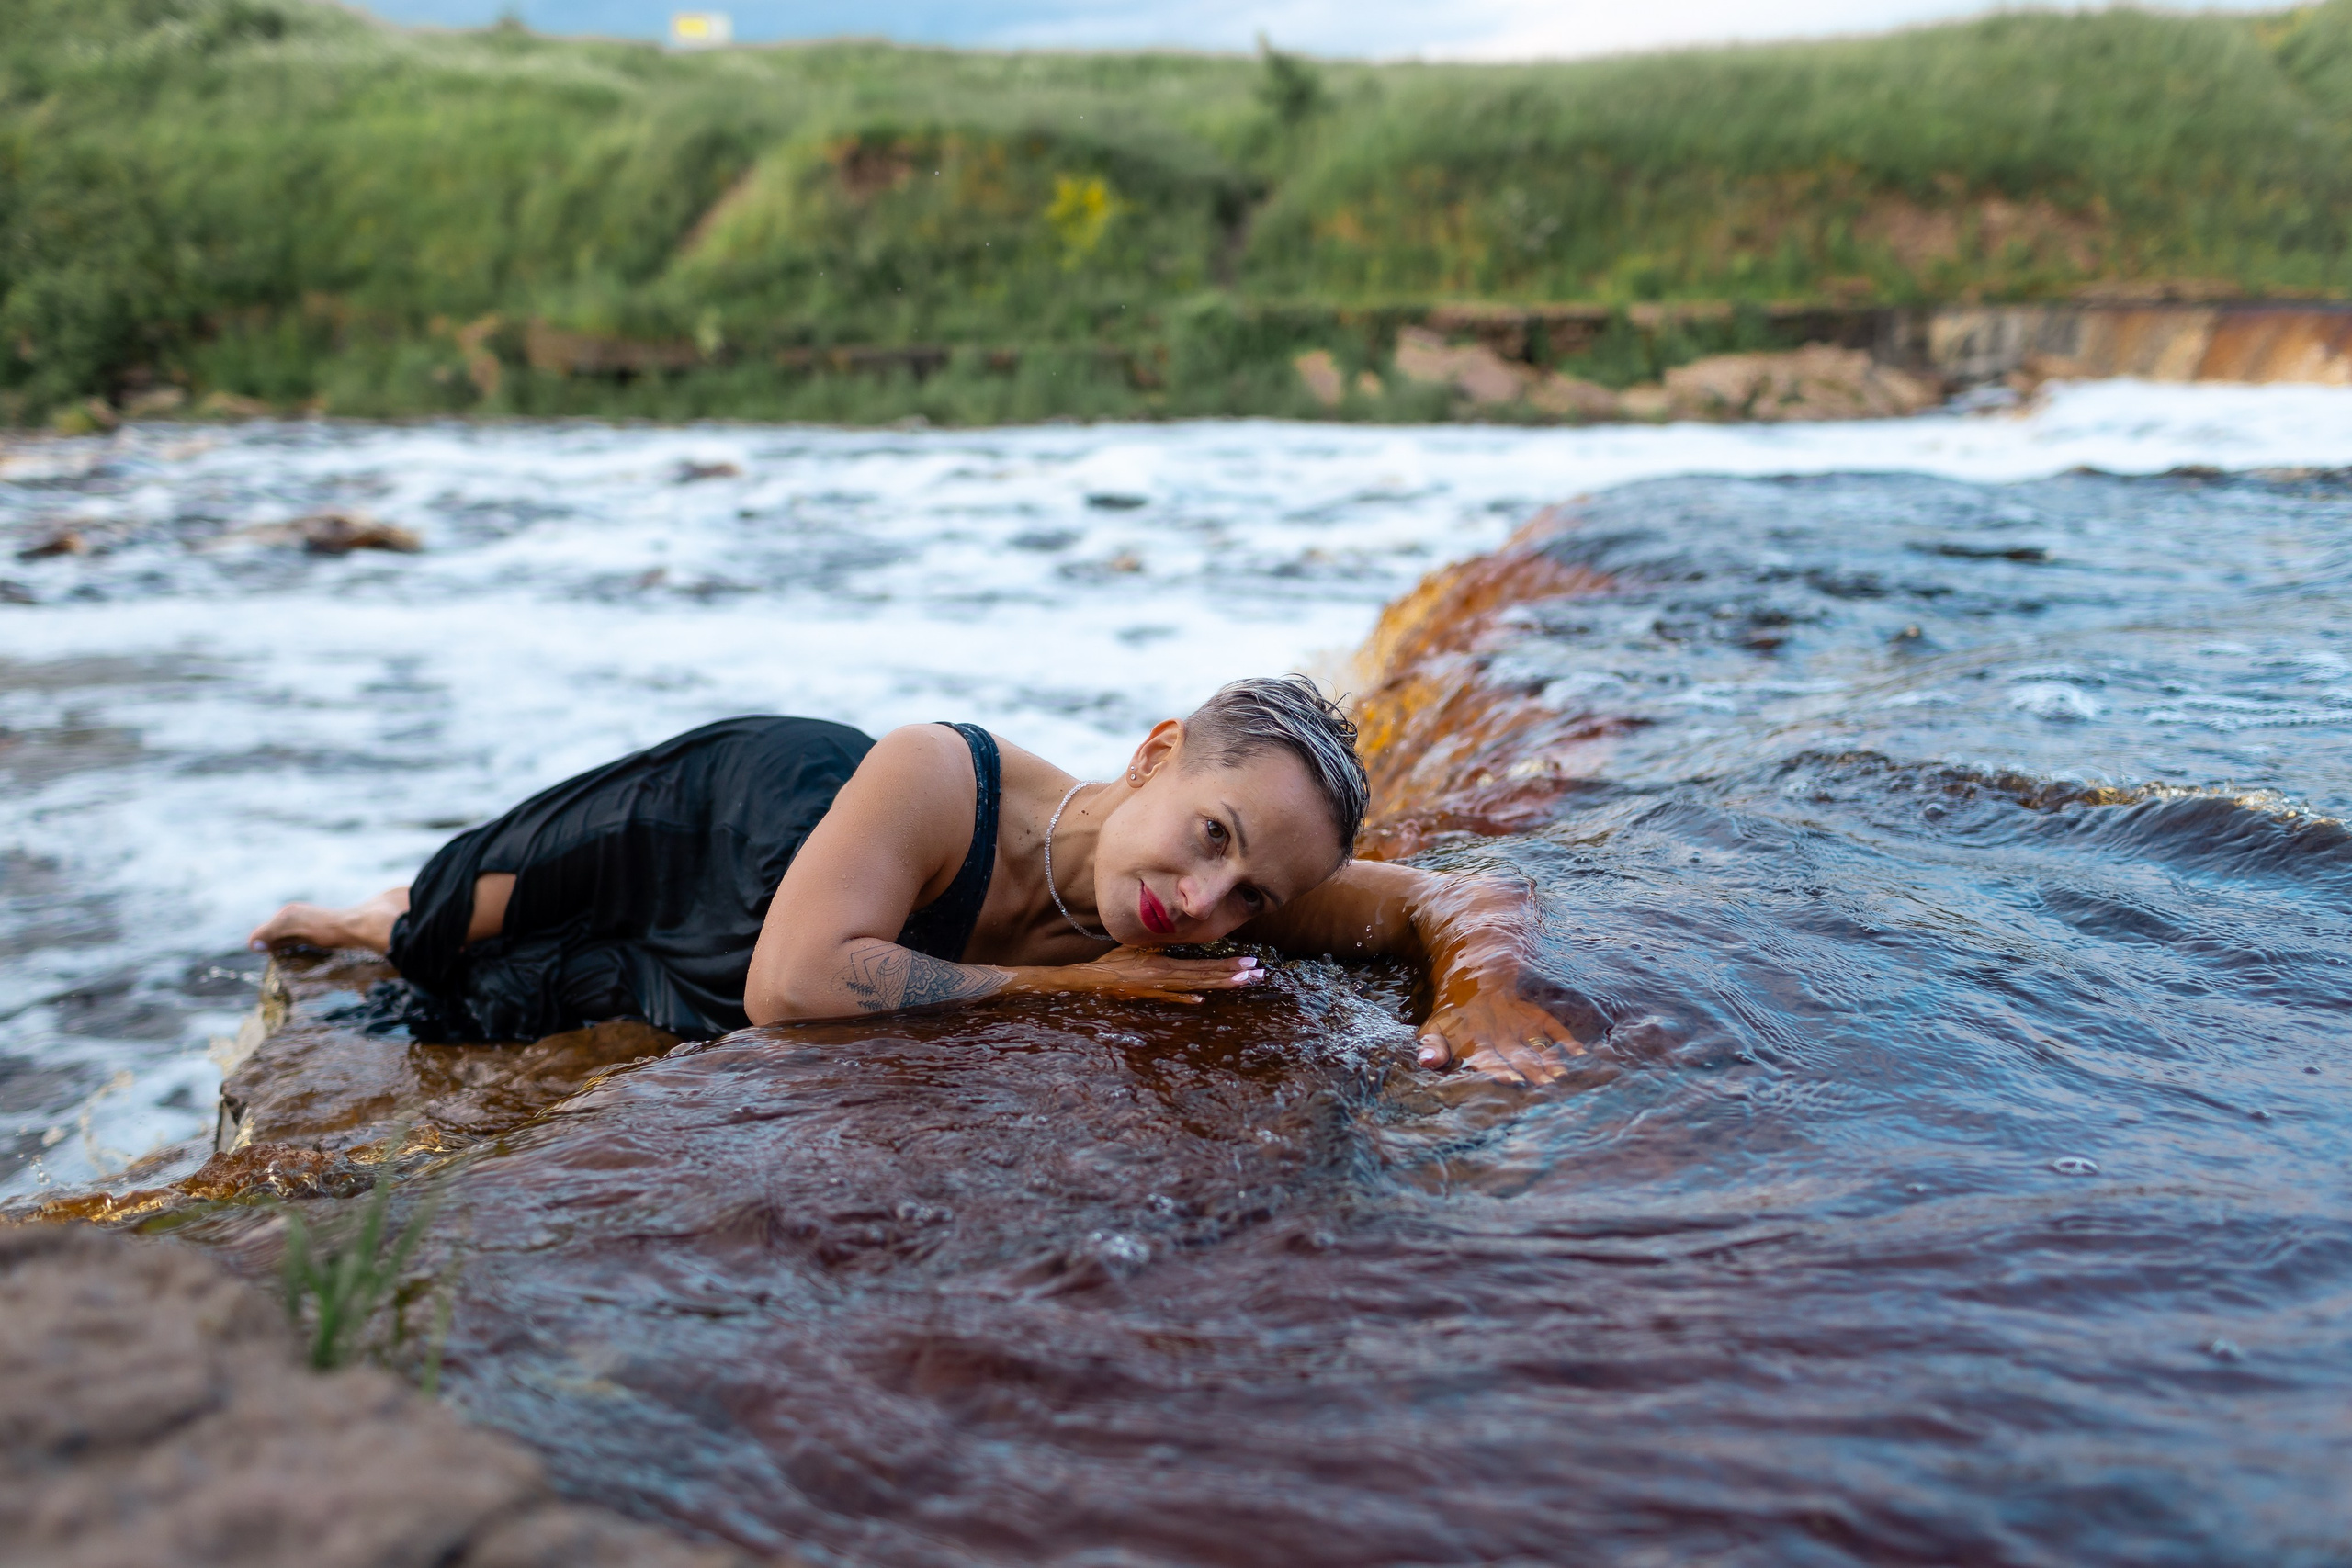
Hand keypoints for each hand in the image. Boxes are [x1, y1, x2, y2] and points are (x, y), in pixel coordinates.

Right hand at [1038, 947, 1267, 1004]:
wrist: (1088, 980)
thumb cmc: (1112, 963)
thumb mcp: (1139, 949)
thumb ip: (1160, 947)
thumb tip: (1179, 940)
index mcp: (1164, 962)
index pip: (1203, 964)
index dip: (1227, 964)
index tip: (1250, 962)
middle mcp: (1164, 976)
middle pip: (1205, 976)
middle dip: (1233, 974)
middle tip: (1259, 973)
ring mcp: (1157, 990)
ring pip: (1195, 987)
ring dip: (1220, 985)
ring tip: (1244, 983)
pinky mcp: (1149, 999)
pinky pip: (1171, 999)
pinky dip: (1186, 999)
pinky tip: (1203, 1000)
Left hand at [1417, 985, 1581, 1085]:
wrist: (1474, 979)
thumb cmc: (1453, 1016)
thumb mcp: (1435, 1029)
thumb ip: (1432, 1048)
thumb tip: (1427, 1062)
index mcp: (1476, 1041)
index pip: (1488, 1058)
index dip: (1499, 1069)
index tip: (1511, 1080)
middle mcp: (1500, 1035)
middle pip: (1517, 1056)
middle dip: (1531, 1071)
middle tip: (1544, 1085)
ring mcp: (1520, 1025)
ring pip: (1537, 1045)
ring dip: (1550, 1060)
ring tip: (1562, 1075)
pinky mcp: (1534, 1017)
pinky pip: (1553, 1027)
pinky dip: (1566, 1039)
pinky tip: (1579, 1054)